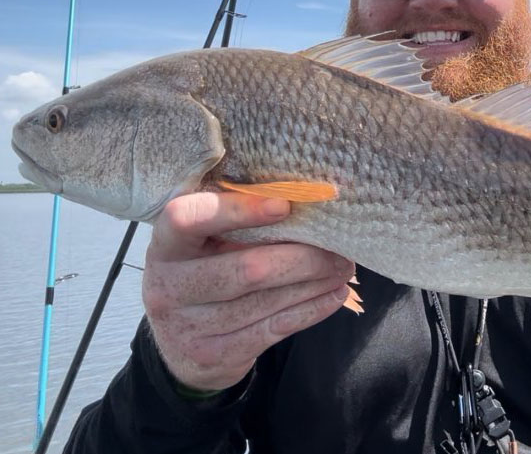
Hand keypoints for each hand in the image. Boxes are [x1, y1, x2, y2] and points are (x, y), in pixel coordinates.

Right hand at [142, 192, 355, 391]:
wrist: (179, 345)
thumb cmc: (204, 271)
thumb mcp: (203, 243)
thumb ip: (236, 220)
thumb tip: (304, 199)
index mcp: (165, 245)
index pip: (187, 219)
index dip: (236, 210)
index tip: (284, 205)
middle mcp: (168, 286)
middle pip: (246, 269)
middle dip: (303, 257)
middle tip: (340, 247)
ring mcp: (188, 326)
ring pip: (265, 301)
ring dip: (314, 283)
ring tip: (343, 268)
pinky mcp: (214, 354)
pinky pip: (273, 329)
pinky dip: (311, 310)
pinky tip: (334, 295)